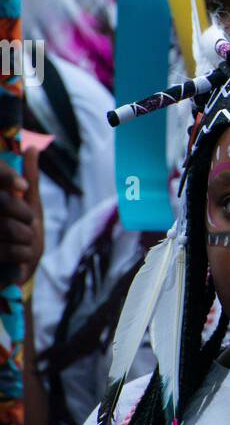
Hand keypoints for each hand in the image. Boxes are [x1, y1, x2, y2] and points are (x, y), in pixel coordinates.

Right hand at [0, 147, 43, 283]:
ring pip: (9, 227)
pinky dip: (22, 255)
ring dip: (26, 239)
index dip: (5, 176)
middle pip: (3, 203)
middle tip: (29, 225)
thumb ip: (28, 179)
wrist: (13, 276)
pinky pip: (7, 250)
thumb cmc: (23, 236)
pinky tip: (20, 258)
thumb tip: (31, 148)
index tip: (23, 187)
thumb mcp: (29, 206)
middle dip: (25, 217)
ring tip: (23, 244)